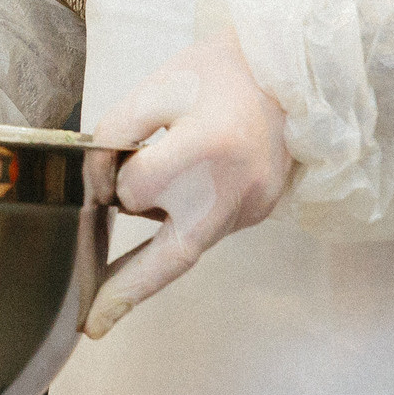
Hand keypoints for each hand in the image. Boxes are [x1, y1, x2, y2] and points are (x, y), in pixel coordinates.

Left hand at [84, 29, 291, 336]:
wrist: (299, 69)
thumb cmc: (224, 71)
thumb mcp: (160, 85)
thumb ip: (117, 132)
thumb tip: (98, 182)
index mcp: (207, 153)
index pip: (133, 191)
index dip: (112, 176)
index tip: (110, 157)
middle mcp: (235, 193)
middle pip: (172, 257)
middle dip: (127, 291)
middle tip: (94, 325)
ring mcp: (253, 209)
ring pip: (187, 241)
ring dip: (153, 247)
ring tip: (110, 283)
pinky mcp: (260, 213)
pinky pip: (209, 228)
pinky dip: (181, 226)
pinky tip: (167, 216)